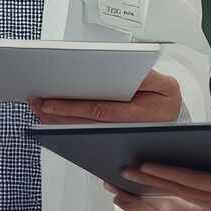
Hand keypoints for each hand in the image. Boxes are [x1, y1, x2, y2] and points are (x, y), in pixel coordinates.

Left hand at [31, 68, 181, 124]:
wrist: (173, 120)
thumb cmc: (165, 100)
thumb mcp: (164, 84)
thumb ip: (146, 77)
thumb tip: (123, 70)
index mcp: (143, 115)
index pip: (101, 111)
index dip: (73, 107)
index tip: (51, 101)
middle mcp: (128, 131)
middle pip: (86, 124)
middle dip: (59, 114)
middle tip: (38, 104)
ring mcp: (118, 138)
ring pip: (83, 132)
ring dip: (58, 122)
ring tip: (40, 111)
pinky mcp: (111, 140)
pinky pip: (86, 134)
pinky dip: (67, 126)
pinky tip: (53, 119)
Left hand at [124, 144, 210, 210]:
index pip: (204, 184)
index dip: (175, 175)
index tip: (150, 165)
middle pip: (188, 193)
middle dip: (156, 181)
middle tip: (125, 168)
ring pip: (189, 198)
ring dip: (161, 188)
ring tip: (133, 175)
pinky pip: (199, 199)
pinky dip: (177, 190)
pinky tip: (159, 181)